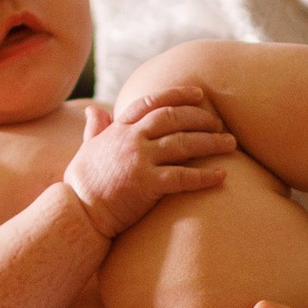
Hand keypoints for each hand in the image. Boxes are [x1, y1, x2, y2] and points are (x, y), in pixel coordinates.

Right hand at [64, 83, 236, 239]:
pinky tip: (222, 176)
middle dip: (200, 117)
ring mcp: (139, 160)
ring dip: (211, 142)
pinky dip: (204, 176)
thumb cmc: (81, 185)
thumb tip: (93, 110)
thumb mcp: (86, 149)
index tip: (198, 94)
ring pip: (183, 143)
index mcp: (118, 129)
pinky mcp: (146, 184)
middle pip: (173, 118)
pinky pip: (182, 177)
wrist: (77, 213)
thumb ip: (95, 129)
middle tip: (219, 122)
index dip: (177, 95)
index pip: (151, 103)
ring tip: (231, 143)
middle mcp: (131, 139)